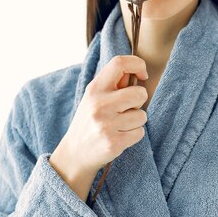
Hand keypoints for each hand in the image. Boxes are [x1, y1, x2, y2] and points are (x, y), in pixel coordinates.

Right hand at [49, 55, 148, 199]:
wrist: (74, 153)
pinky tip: (119, 136)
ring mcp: (106, 124)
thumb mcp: (94, 97)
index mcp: (95, 88)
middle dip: (139, 102)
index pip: (120, 63)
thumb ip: (113, 84)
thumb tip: (137, 70)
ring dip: (136, 121)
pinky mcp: (114, 142)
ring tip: (119, 125)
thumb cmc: (90, 120)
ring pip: (142, 116)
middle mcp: (99, 104)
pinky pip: (140, 133)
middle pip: (140, 93)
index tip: (142, 75)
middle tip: (127, 109)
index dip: (137, 64)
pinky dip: (134, 135)